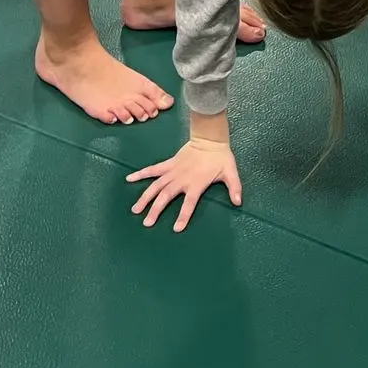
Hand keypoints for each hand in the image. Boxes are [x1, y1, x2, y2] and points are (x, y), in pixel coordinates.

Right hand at [127, 138, 241, 231]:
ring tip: (135, 210)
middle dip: (156, 210)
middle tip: (147, 223)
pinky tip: (129, 179)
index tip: (176, 229)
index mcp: (196, 183)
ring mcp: (173, 171)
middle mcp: (182, 179)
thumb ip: (234, 187)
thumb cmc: (220, 158)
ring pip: (156, 185)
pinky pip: (153, 169)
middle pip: (166, 196)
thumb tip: (238, 202)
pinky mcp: (168, 163)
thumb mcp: (231, 172)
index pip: (189, 203)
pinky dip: (141, 174)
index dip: (183, 216)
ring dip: (145, 197)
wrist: (209, 138)